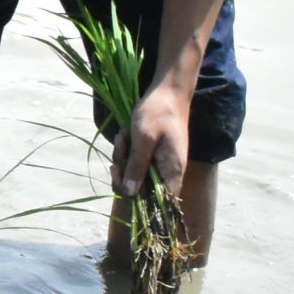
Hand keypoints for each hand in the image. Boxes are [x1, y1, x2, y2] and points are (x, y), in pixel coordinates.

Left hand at [116, 85, 191, 203]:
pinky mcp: (154, 155)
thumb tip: (129, 194)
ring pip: (136, 174)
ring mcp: (162, 164)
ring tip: (123, 137)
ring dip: (124, 158)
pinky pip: (136, 162)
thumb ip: (137, 167)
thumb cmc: (158, 113)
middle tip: (120, 148)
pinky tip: (124, 136)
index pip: (159, 202)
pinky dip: (127, 152)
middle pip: (143, 188)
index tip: (120, 177)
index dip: (137, 198)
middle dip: (124, 171)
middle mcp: (169, 172)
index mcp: (172, 172)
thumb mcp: (143, 140)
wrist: (167, 92)